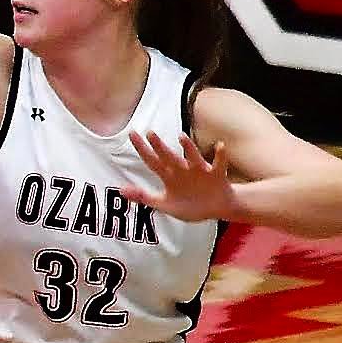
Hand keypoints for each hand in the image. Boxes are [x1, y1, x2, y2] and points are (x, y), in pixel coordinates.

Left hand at [121, 131, 235, 221]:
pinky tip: (219, 145)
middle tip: (149, 133)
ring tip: (181, 137)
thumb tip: (121, 190)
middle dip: (159, 146)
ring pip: (192, 157)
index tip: (132, 134)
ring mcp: (199, 172)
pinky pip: (218, 164)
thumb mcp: (163, 204)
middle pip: (169, 157)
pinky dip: (220, 156)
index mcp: (169, 176)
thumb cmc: (190, 205)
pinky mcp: (216, 176)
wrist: (217, 209)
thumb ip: (143, 196)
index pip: (152, 160)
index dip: (141, 149)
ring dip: (188, 148)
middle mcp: (182, 170)